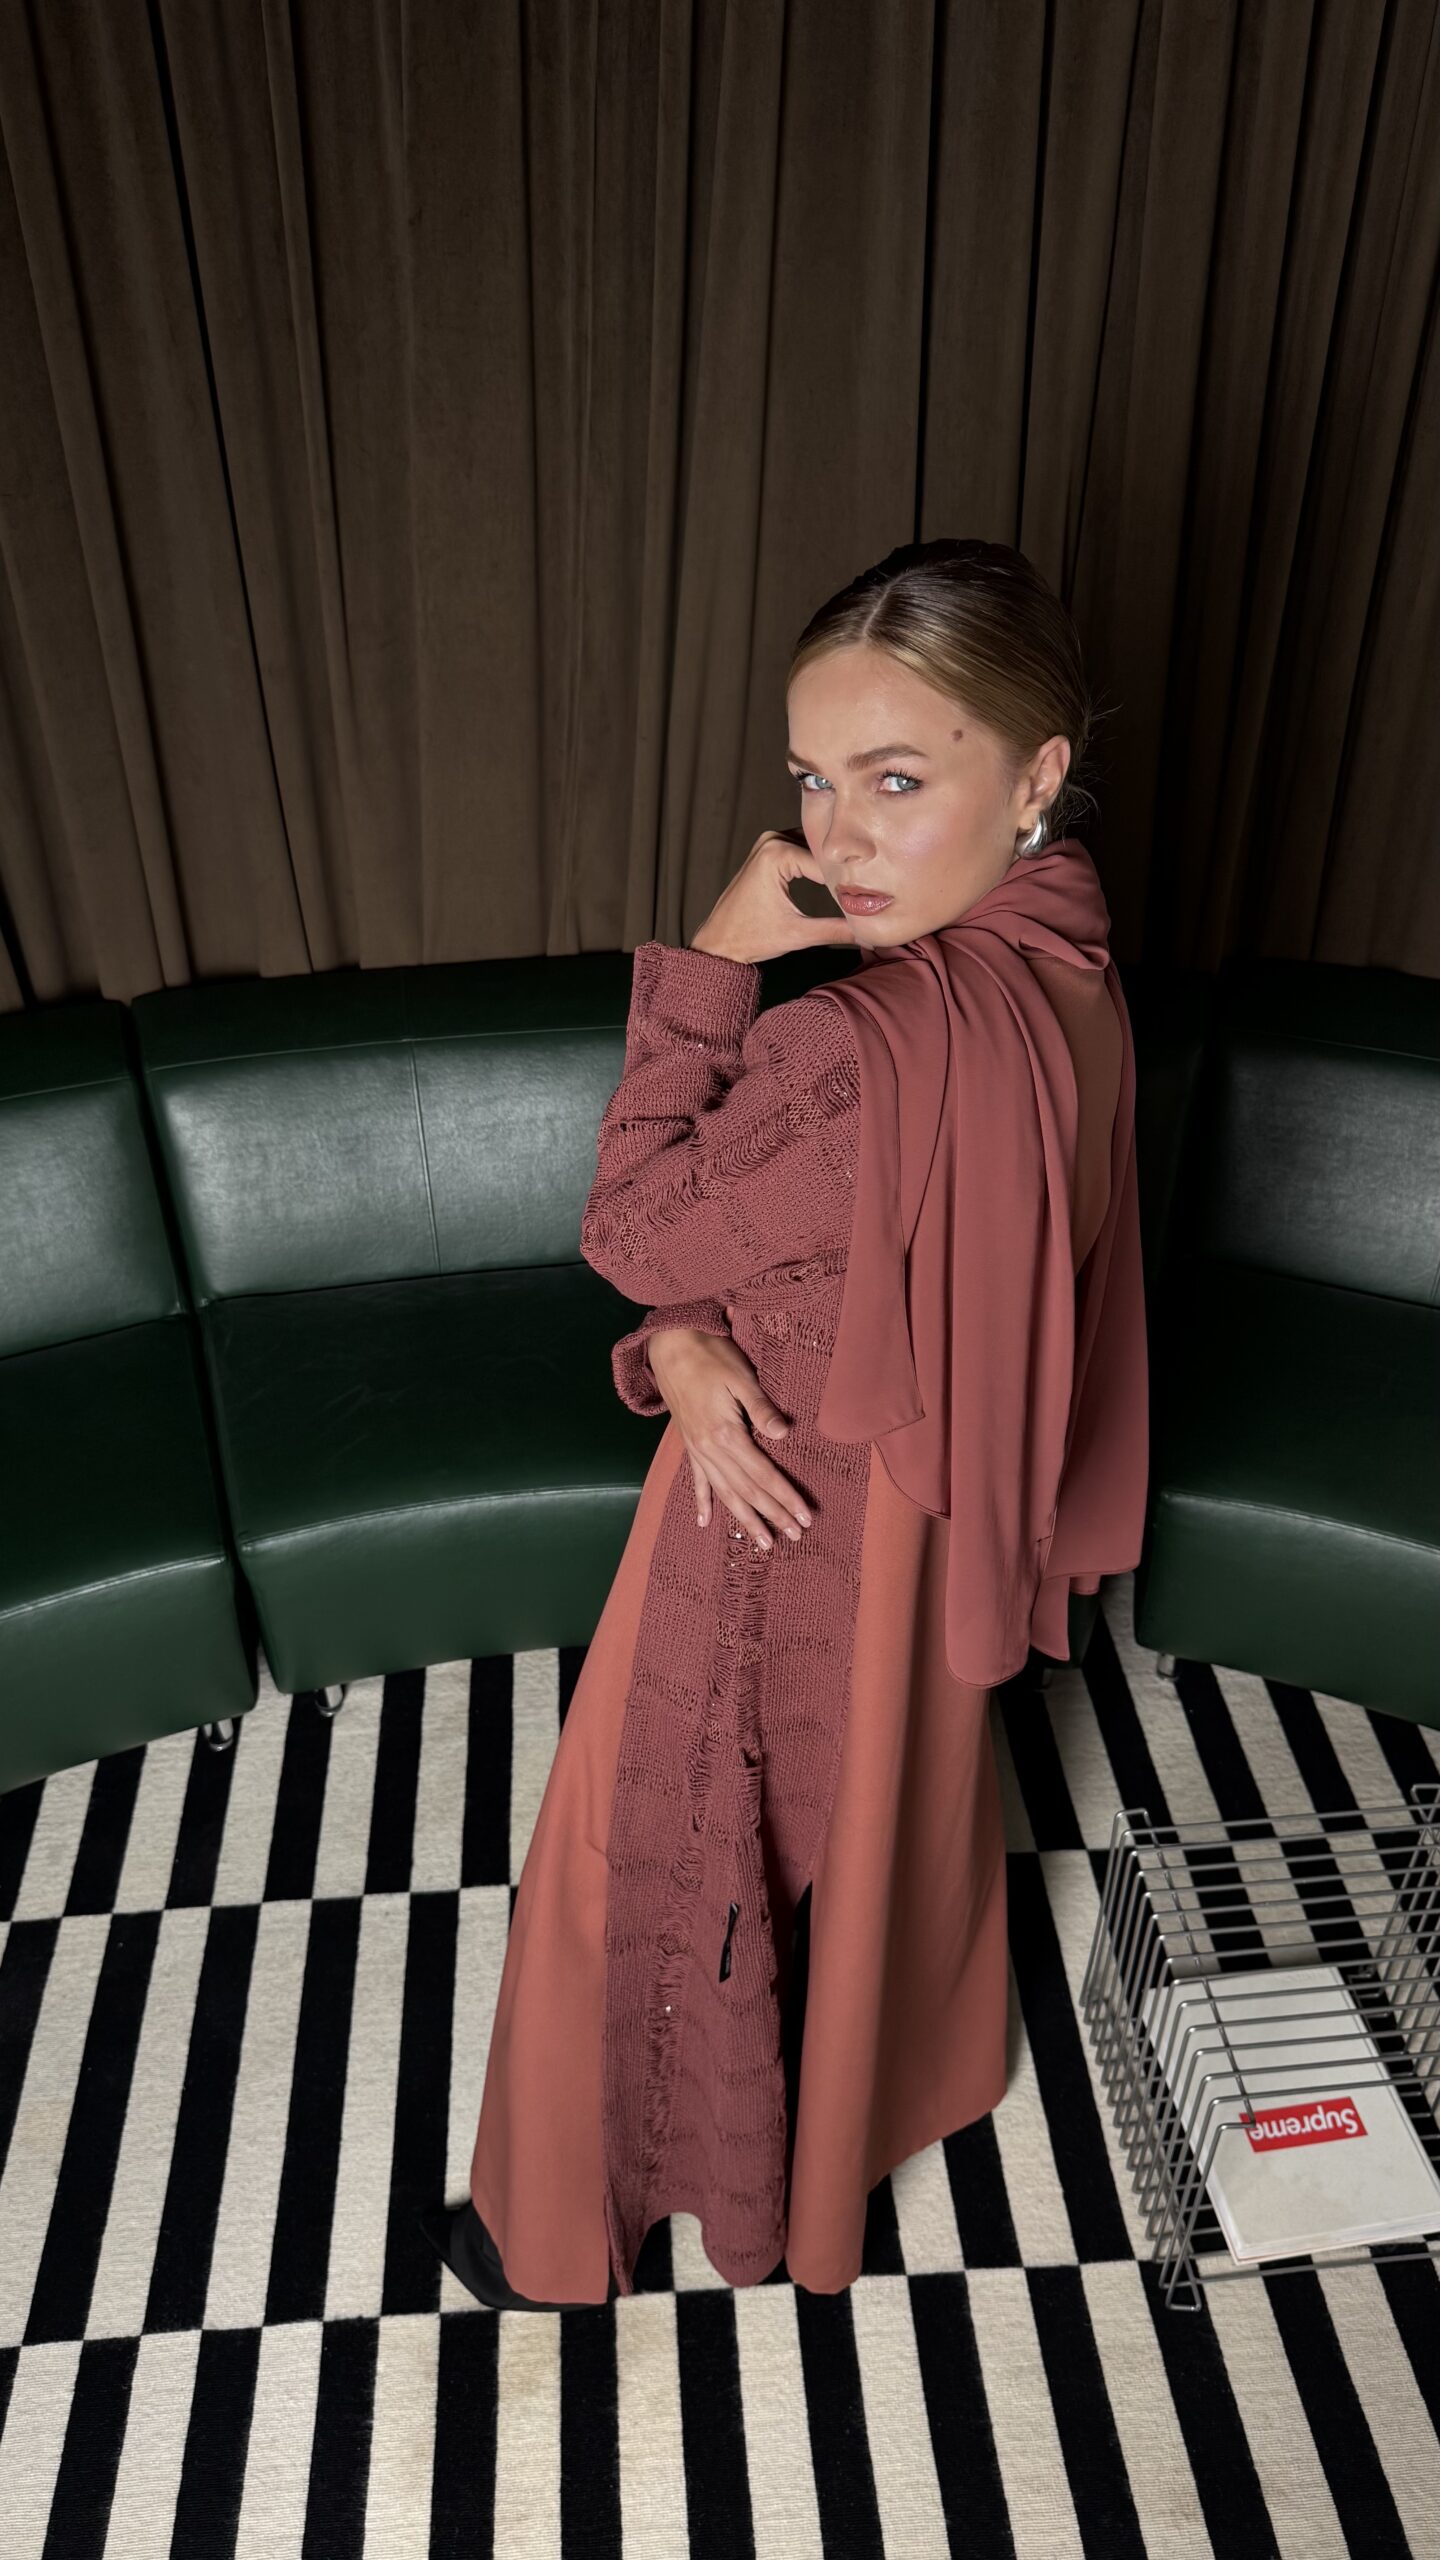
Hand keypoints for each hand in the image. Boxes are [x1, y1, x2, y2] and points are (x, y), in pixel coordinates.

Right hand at [646, 1319, 813, 1550]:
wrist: (671, 1344)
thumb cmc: (711, 1356)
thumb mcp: (741, 1378)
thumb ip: (762, 1409)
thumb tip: (785, 1434)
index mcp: (726, 1434)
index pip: (763, 1475)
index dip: (785, 1497)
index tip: (804, 1517)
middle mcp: (709, 1449)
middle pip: (746, 1491)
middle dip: (772, 1515)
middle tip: (794, 1536)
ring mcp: (696, 1450)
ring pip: (724, 1493)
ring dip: (745, 1518)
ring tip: (762, 1541)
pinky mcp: (689, 1445)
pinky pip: (697, 1480)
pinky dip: (702, 1502)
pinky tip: (705, 1522)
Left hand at [690, 827, 858, 967]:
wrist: (719, 942)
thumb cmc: (750, 937)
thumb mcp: (798, 934)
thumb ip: (836, 930)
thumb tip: (868, 934)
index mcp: (777, 854)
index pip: (827, 862)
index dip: (849, 880)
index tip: (871, 895)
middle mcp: (772, 840)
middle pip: (821, 851)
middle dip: (842, 869)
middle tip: (871, 885)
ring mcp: (769, 841)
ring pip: (813, 848)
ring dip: (831, 864)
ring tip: (857, 881)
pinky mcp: (768, 849)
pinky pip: (802, 850)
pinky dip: (817, 862)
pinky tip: (835, 877)